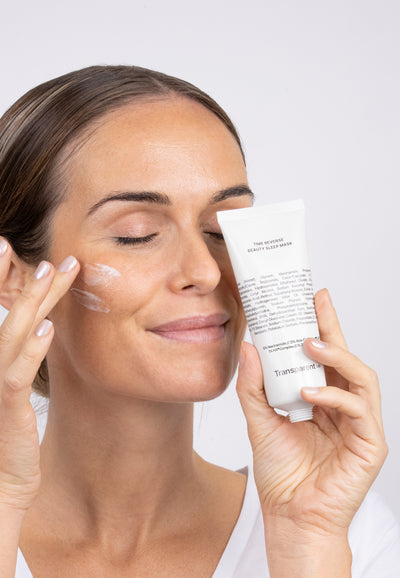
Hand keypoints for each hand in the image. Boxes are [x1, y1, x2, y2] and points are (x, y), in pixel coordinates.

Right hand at [0, 239, 78, 512]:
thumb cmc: (10, 431)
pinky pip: (17, 372)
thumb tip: (39, 324)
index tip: (8, 247)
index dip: (0, 279)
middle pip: (9, 313)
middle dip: (29, 282)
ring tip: (52, 273)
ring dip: (34, 301)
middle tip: (49, 254)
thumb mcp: (13, 385)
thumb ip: (21, 354)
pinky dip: (31, 349)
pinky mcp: (7, 406)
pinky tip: (47, 328)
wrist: (3, 480)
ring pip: (13, 333)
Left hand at [236, 288, 387, 536]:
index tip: (312, 297)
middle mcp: (343, 406)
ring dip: (337, 357)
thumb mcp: (259, 421)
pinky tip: (311, 394)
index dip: (322, 325)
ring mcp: (360, 424)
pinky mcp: (370, 444)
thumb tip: (249, 348)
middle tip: (316, 304)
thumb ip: (254, 387)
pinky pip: (360, 409)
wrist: (290, 516)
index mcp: (322, 399)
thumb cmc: (280, 473)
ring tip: (309, 345)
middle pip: (346, 358)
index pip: (325, 356)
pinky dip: (336, 396)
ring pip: (361, 377)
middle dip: (333, 327)